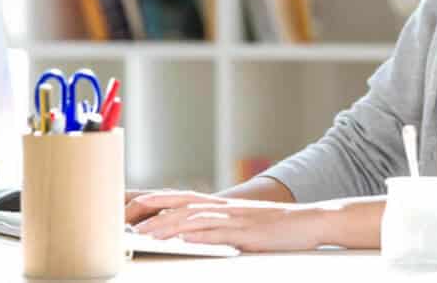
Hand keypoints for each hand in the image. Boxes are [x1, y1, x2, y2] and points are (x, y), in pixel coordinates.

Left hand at [128, 191, 328, 251]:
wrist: (310, 220)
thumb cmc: (278, 226)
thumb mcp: (245, 223)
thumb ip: (221, 226)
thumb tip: (194, 235)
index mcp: (224, 205)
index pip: (183, 197)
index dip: (157, 199)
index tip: (133, 204)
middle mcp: (226, 207)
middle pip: (181, 205)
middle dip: (152, 212)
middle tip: (126, 222)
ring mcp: (235, 219)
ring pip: (194, 218)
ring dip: (166, 226)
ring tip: (144, 236)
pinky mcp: (247, 233)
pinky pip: (218, 234)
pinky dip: (198, 236)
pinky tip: (182, 240)